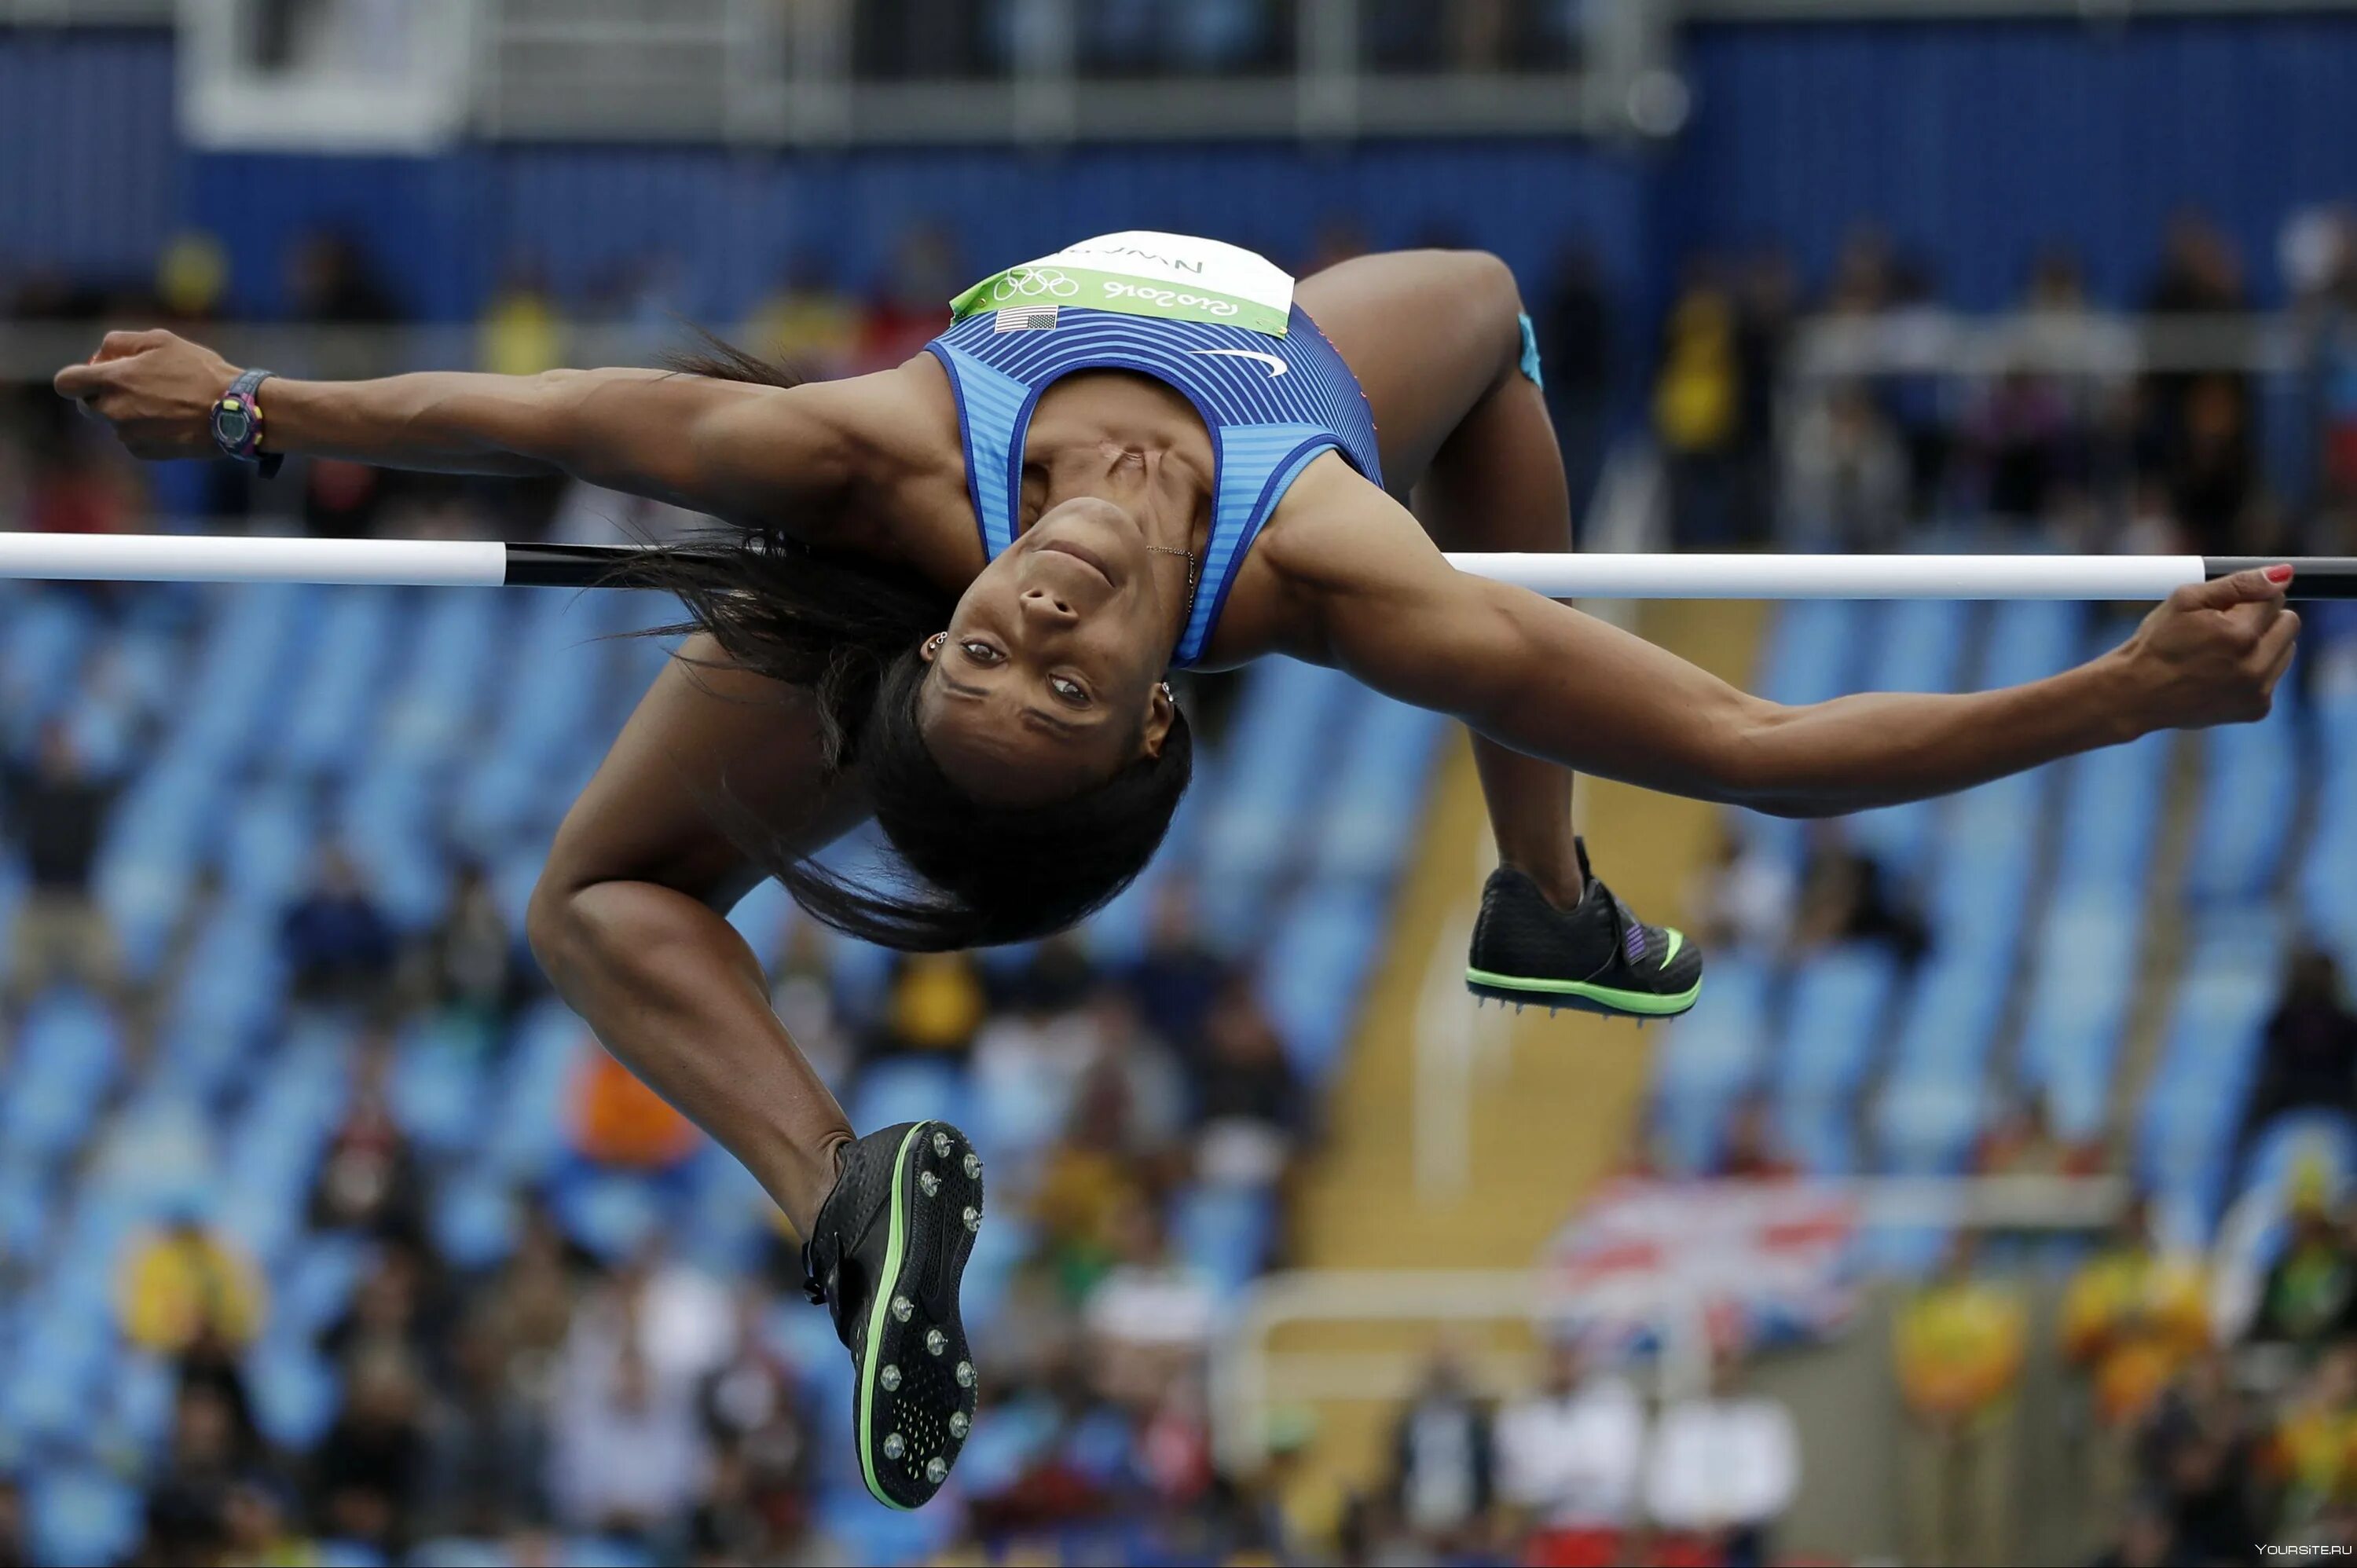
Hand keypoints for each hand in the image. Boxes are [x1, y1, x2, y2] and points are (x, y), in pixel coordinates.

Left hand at [52, 329, 241, 460]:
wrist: (233, 412)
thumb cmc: (200, 371)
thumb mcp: (162, 340)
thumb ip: (121, 342)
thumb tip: (102, 354)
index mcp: (113, 380)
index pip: (66, 383)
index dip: (75, 379)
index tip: (94, 376)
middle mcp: (113, 409)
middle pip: (88, 405)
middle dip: (104, 396)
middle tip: (136, 389)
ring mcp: (128, 433)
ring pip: (114, 422)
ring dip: (129, 414)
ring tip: (164, 405)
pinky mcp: (144, 451)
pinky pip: (133, 439)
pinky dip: (146, 431)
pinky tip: (171, 422)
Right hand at [2115, 566, 2300, 731]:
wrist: (2136, 695)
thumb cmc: (2156, 644)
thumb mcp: (2186, 600)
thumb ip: (2238, 583)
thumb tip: (2283, 574)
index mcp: (2239, 634)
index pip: (2275, 598)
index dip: (2247, 599)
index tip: (2224, 609)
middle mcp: (2255, 666)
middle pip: (2289, 623)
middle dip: (2263, 620)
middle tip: (2227, 629)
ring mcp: (2258, 691)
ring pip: (2285, 650)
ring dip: (2262, 646)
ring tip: (2222, 654)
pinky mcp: (2257, 709)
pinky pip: (2272, 677)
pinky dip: (2254, 672)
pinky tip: (2223, 675)